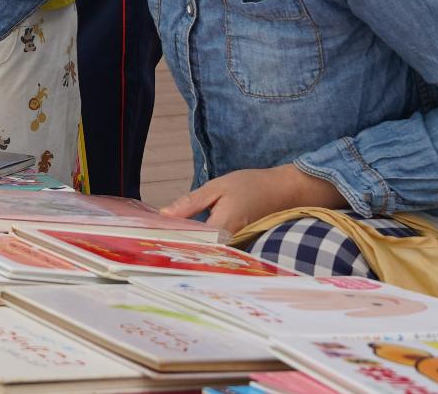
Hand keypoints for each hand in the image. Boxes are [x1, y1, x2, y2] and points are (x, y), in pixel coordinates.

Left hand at [161, 164, 346, 237]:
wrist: (284, 191)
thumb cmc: (250, 185)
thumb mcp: (216, 187)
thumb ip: (190, 203)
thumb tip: (164, 215)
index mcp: (222, 227)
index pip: (190, 242)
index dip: (171, 241)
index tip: (153, 238)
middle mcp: (230, 244)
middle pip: (198, 251)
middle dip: (178, 246)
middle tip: (156, 242)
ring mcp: (237, 248)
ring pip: (207, 252)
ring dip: (190, 246)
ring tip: (168, 241)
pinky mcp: (240, 247)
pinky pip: (217, 250)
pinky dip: (203, 245)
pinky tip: (190, 239)